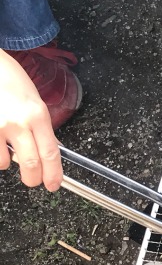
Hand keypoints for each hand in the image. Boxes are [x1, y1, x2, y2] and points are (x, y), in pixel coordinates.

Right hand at [0, 48, 61, 189]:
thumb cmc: (10, 80)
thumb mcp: (34, 101)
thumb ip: (42, 126)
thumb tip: (51, 150)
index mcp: (38, 115)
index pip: (51, 153)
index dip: (53, 174)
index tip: (53, 184)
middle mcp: (19, 122)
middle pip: (31, 164)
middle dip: (33, 179)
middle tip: (33, 181)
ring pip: (4, 163)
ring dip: (7, 162)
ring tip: (7, 147)